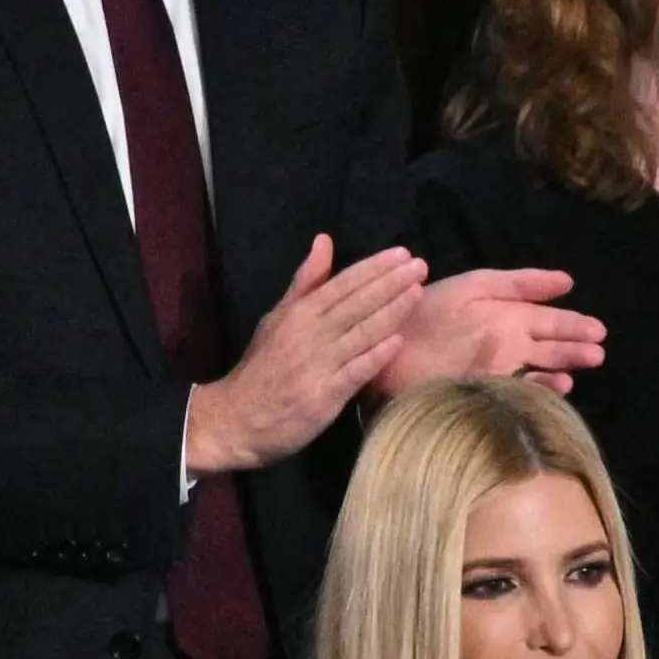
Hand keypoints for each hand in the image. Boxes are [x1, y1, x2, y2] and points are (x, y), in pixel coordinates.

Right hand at [186, 236, 426, 474]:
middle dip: (390, 282)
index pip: (342, 283)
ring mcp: (317, 363)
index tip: (402, 253)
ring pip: (359, 332)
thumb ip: (306, 282)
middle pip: (355, 302)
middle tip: (421, 265)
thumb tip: (325, 241)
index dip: (373, 268)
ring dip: (390, 311)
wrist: (237, 417)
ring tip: (418, 293)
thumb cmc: (265, 367)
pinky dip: (375, 355)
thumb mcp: (279, 318)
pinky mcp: (323, 395)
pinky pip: (353, 371)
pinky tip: (398, 342)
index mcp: (299, 312)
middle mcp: (309, 332)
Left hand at [372, 268, 608, 398]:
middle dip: (577, 347)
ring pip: (542, 368)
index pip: (550, 320)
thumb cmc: (428, 310)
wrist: (391, 343)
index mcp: (508, 315)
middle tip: (598, 350)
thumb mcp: (475, 287)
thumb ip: (520, 283)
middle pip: (552, 346)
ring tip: (586, 363)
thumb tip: (567, 282)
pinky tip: (556, 384)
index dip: (574, 324)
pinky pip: (521, 389)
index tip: (597, 329)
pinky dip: (540, 388)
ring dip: (565, 366)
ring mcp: (500, 368)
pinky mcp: (488, 390)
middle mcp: (510, 343)